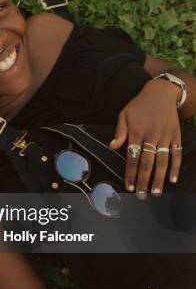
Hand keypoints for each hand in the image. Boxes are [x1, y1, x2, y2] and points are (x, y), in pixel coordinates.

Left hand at [110, 79, 182, 195]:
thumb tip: (112, 146)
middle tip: (142, 195)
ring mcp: (165, 136)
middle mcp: (151, 136)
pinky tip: (172, 179)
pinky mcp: (176, 135)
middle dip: (144, 180)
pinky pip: (177, 153)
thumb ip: (119, 132)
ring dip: (159, 178)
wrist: (161, 92)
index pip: (132, 157)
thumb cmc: (139, 105)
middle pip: (148, 162)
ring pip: (163, 160)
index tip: (129, 186)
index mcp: (136, 132)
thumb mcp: (124, 114)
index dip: (131, 173)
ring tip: (156, 192)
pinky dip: (175, 166)